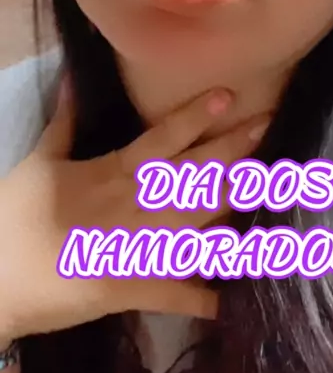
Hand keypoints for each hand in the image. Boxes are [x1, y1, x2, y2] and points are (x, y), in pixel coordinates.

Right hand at [0, 81, 268, 372]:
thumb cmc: (14, 214)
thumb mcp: (39, 160)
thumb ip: (64, 120)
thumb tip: (75, 76)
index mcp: (111, 174)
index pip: (161, 140)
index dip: (195, 117)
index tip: (227, 96)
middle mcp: (133, 206)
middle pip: (191, 175)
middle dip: (231, 151)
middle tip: (265, 126)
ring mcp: (136, 247)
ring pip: (195, 222)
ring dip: (231, 204)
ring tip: (268, 185)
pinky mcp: (129, 287)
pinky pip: (172, 293)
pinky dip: (200, 295)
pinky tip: (229, 296)